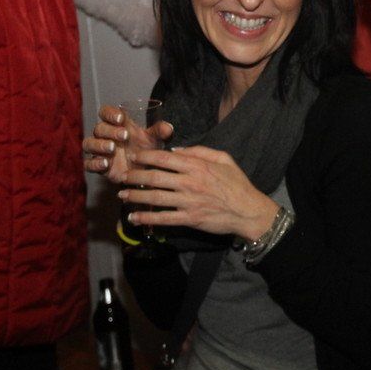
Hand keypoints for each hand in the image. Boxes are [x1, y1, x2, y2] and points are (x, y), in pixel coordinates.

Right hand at [82, 104, 172, 181]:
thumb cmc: (146, 148)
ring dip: (99, 145)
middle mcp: (105, 136)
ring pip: (89, 144)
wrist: (144, 170)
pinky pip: (88, 163)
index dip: (110, 114)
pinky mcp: (98, 166)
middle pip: (99, 128)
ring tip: (112, 148)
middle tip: (124, 135)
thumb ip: (159, 132)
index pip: (105, 113)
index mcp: (116, 124)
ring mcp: (100, 151)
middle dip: (110, 131)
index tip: (121, 118)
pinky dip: (94, 163)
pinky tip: (105, 164)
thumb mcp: (154, 139)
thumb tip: (168, 128)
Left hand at [119, 146, 279, 241]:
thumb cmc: (237, 184)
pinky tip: (134, 218)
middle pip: (155, 177)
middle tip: (123, 176)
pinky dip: (147, 218)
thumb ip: (200, 151)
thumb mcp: (224, 158)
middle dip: (135, 176)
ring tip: (122, 196)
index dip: (145, 156)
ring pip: (155, 198)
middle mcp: (190, 183)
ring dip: (136, 197)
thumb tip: (177, 150)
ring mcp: (188, 202)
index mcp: (197, 166)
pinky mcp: (189, 219)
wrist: (248, 211)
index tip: (134, 156)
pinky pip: (164, 218)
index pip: (164, 159)